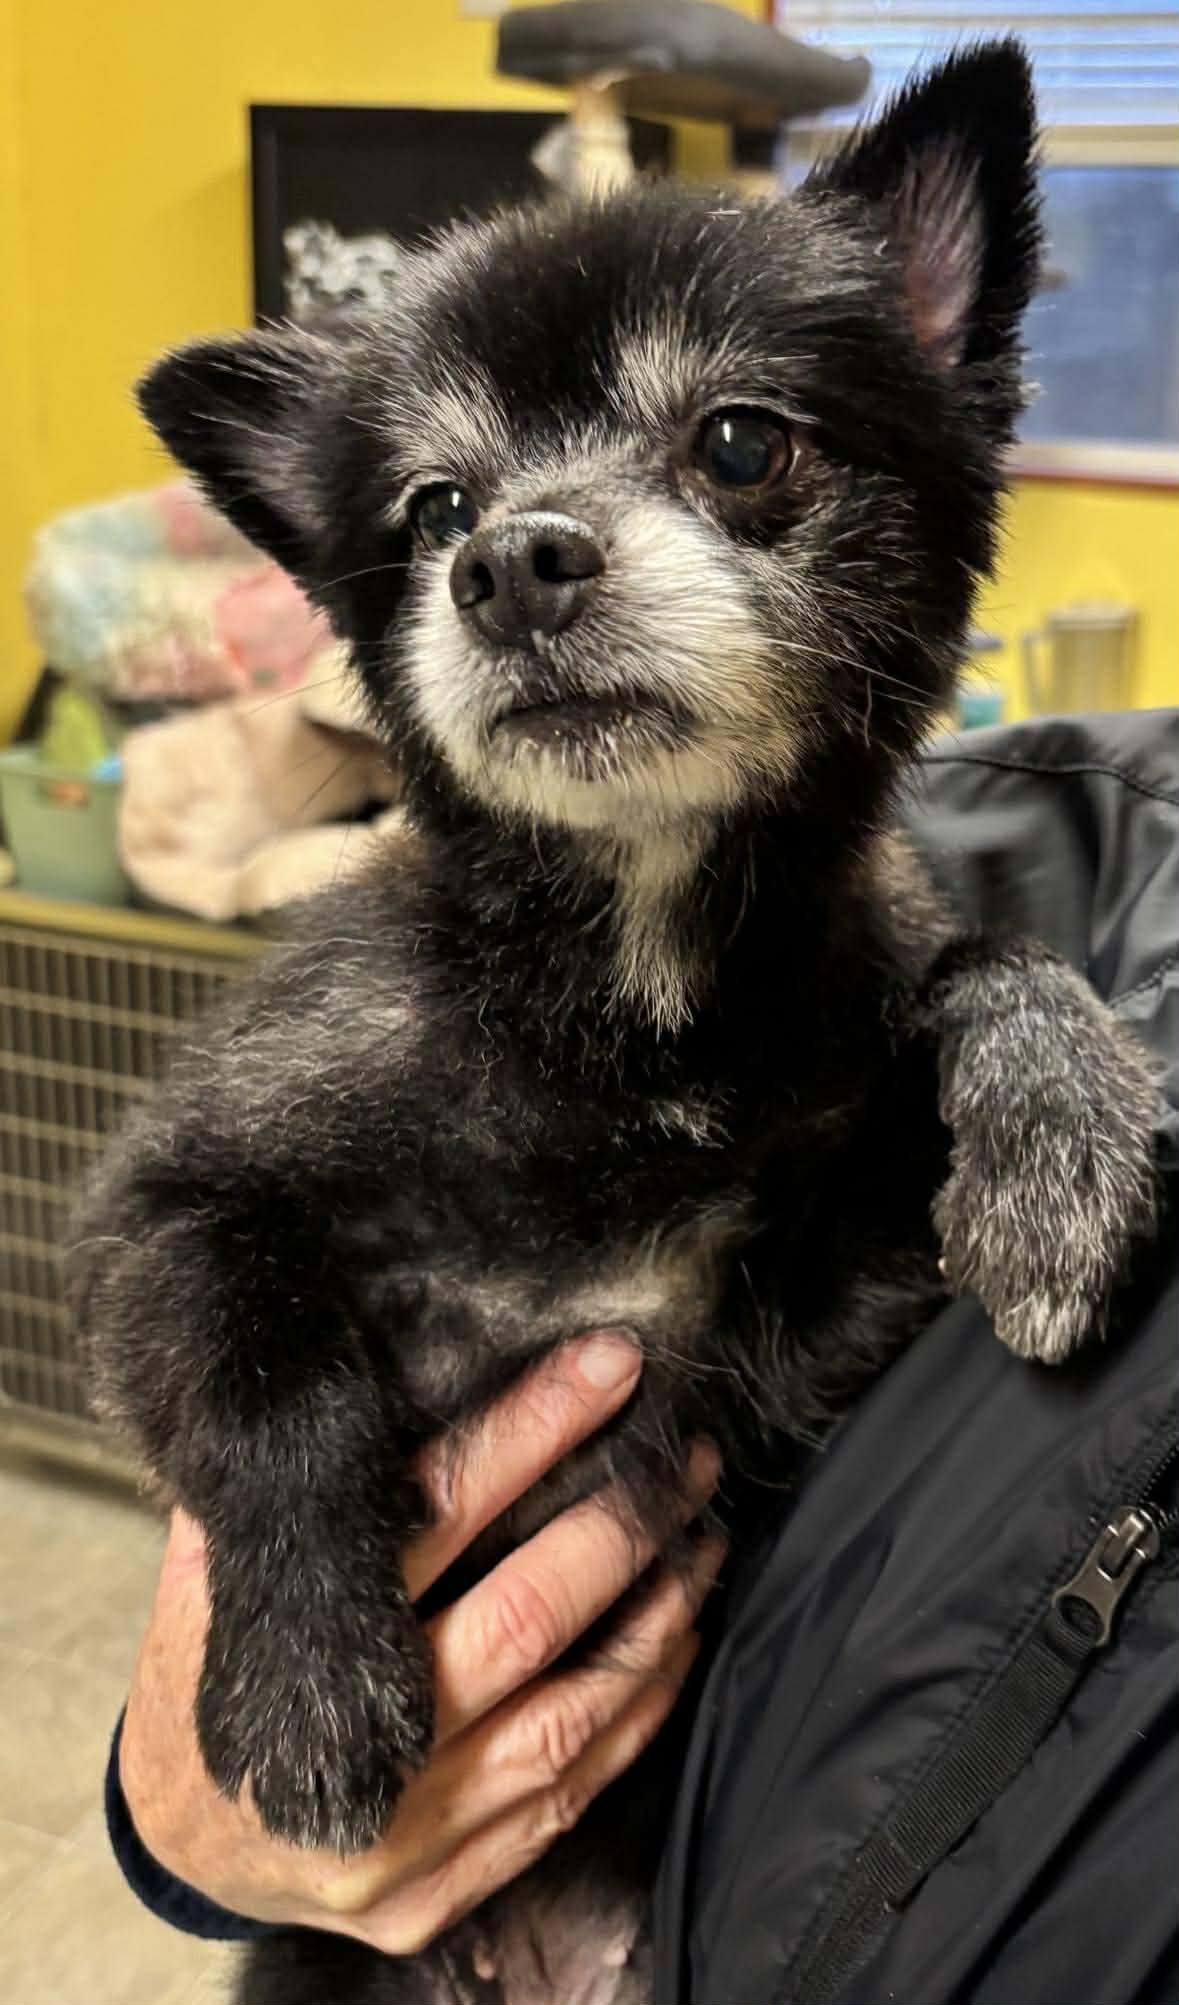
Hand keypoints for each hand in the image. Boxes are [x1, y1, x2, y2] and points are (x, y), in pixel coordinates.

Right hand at [119, 1333, 722, 1953]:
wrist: (170, 1847)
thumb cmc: (203, 1683)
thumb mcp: (209, 1577)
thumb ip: (291, 1500)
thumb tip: (370, 1383)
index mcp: (298, 1644)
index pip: (441, 1511)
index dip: (534, 1429)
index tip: (609, 1366)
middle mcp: (358, 1749)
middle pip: (524, 1620)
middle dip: (619, 1527)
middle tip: (683, 1457)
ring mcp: (400, 1835)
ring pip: (564, 1718)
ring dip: (650, 1622)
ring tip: (700, 1541)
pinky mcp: (433, 1895)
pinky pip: (564, 1799)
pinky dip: (632, 1717)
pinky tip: (672, 1648)